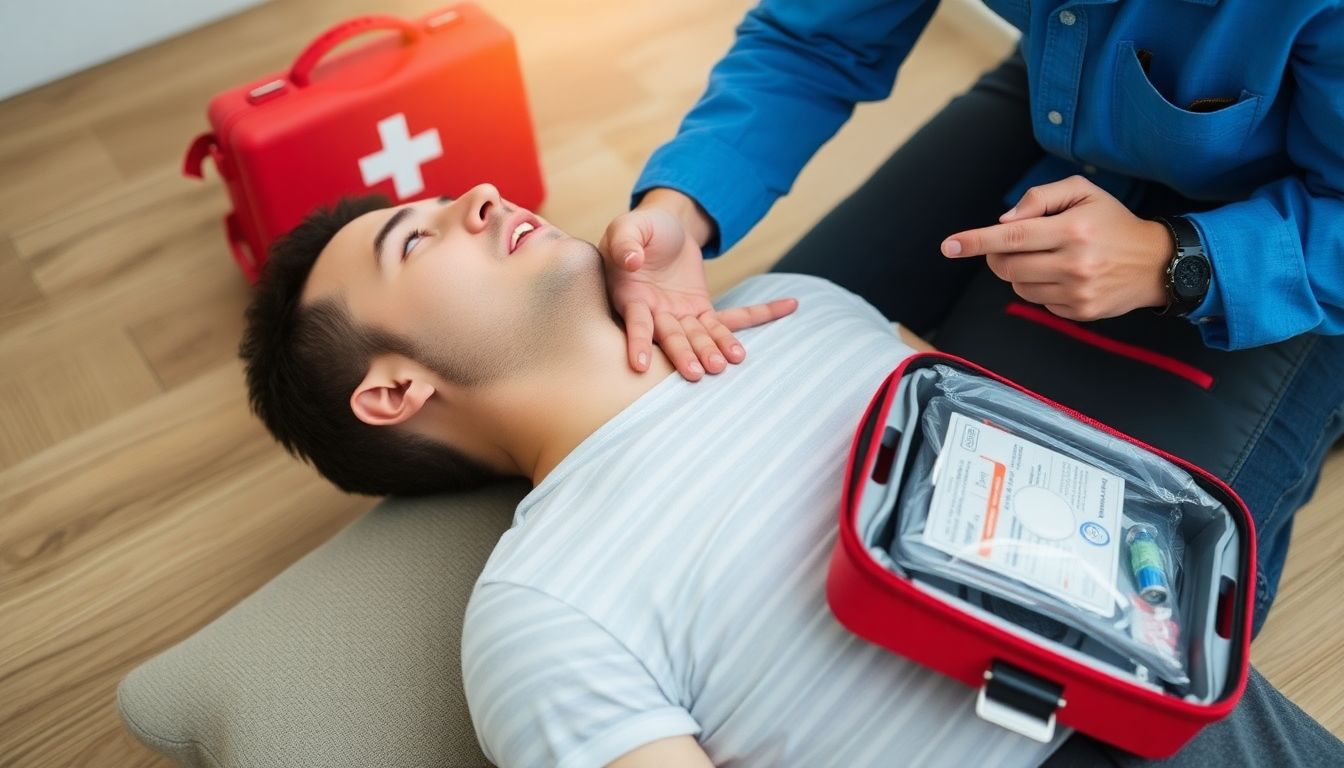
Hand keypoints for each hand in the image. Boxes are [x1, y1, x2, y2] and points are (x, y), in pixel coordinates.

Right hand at [598, 189, 797, 380]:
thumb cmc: (638, 230)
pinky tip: (789, 306)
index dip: (638, 341)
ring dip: (714, 347)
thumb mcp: (626, 228)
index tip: (639, 365)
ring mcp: (681, 316)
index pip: (635, 322)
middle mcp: (655, 314)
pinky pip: (733, 316)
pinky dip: (761, 313)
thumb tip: (631, 261)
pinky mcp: (703, 310)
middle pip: (672, 337)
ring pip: (700, 335)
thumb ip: (626, 243)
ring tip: (732, 359)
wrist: (662, 229)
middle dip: (685, 354)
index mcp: (631, 297)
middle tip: (698, 372)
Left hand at [940, 175, 1174, 321]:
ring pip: (1018, 286)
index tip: (949, 245)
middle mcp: (1074, 263)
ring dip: (1018, 272)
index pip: (1011, 236)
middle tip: (1007, 246)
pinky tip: (1062, 275)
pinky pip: (1038, 302)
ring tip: (1045, 258)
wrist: (1157, 263)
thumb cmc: (1113, 222)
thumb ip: (1041, 197)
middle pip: (1007, 266)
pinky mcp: (1080, 312)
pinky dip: (1039, 288)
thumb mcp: (1083, 192)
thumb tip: (1004, 220)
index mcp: (1072, 229)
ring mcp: (1077, 291)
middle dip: (995, 256)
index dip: (975, 241)